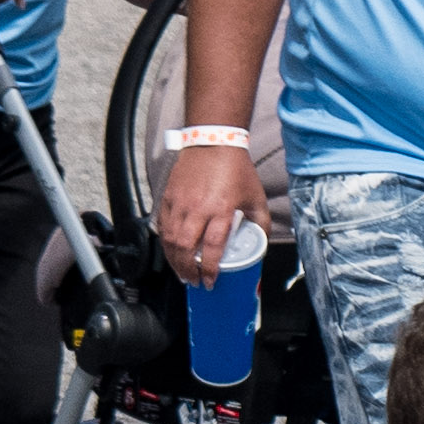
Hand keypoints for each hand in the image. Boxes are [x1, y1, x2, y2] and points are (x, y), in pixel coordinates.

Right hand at [159, 142, 268, 284]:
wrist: (214, 142)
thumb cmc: (236, 168)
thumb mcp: (255, 196)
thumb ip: (261, 222)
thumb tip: (261, 242)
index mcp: (220, 209)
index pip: (211, 247)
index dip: (209, 268)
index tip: (210, 281)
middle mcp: (197, 208)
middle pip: (186, 248)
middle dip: (188, 270)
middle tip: (194, 281)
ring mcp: (180, 203)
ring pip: (170, 239)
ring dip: (174, 260)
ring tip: (182, 272)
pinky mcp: (168, 197)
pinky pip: (162, 226)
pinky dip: (165, 243)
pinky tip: (171, 252)